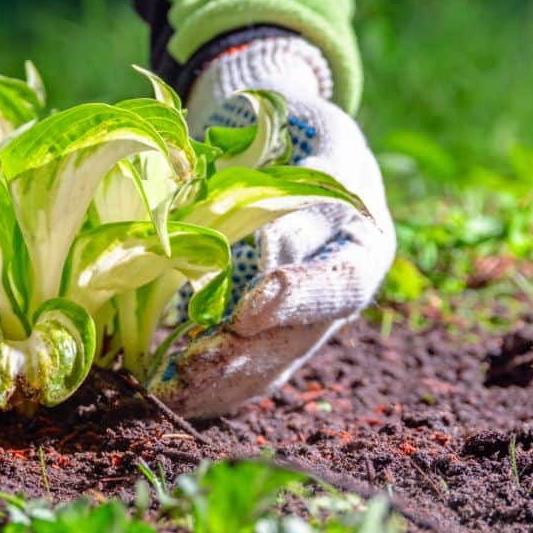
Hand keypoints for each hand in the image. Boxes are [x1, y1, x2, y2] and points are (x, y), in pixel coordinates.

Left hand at [151, 37, 395, 417]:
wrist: (295, 155)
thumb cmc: (307, 140)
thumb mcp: (316, 146)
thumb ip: (304, 192)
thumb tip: (274, 244)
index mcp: (362, 251)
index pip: (336, 287)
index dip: (293, 304)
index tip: (247, 314)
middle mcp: (337, 303)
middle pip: (293, 343)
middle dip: (239, 359)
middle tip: (190, 367)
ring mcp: (304, 327)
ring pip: (265, 368)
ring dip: (217, 385)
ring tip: (170, 391)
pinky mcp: (269, 338)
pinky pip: (242, 372)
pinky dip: (207, 387)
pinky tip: (169, 392)